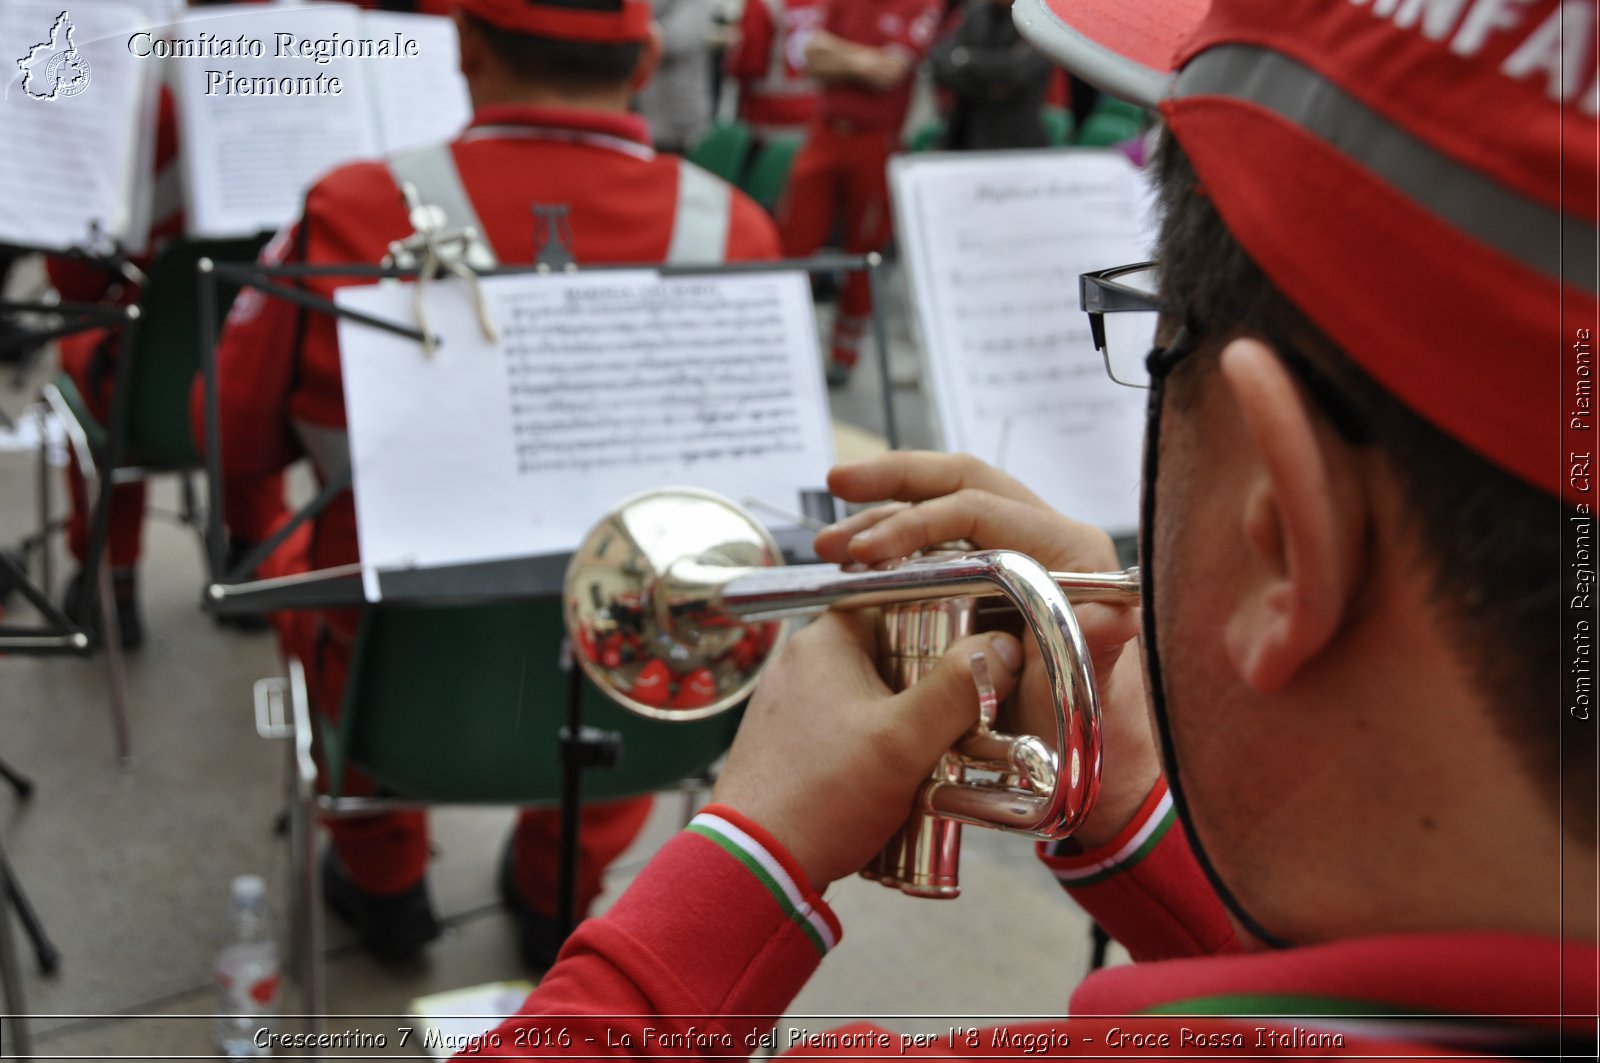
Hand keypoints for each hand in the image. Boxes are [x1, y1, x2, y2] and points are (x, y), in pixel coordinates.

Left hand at [713, 611, 1023, 890]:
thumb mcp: (904, 741)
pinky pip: (855, 726)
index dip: (949, 628)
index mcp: (827, 638)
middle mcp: (805, 660)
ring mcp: (796, 701)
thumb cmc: (820, 798)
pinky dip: (883, 746)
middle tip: (967, 720)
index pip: (903, 602)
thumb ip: (960, 689)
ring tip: (940, 755)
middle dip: (934, 687)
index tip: (979, 660)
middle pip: (896, 652)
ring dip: (912, 722)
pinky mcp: (795, 739)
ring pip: (878, 694)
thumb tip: (1003, 647)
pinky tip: (903, 778)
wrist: (756, 864)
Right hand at [815, 452, 1158, 849]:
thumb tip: (1112, 615)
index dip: (916, 521)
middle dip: (895, 479)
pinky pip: (940, 539)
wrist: (1085, 765)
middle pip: (964, 481)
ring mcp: (1019, 552)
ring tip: (828, 542)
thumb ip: (1092, 646)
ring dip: (884, 513)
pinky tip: (852, 560)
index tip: (863, 553)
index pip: (982, 508)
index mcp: (1072, 552)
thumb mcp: (1074, 689)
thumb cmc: (1080, 729)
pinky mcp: (993, 573)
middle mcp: (1050, 539)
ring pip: (945, 504)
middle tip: (838, 484)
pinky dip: (894, 542)